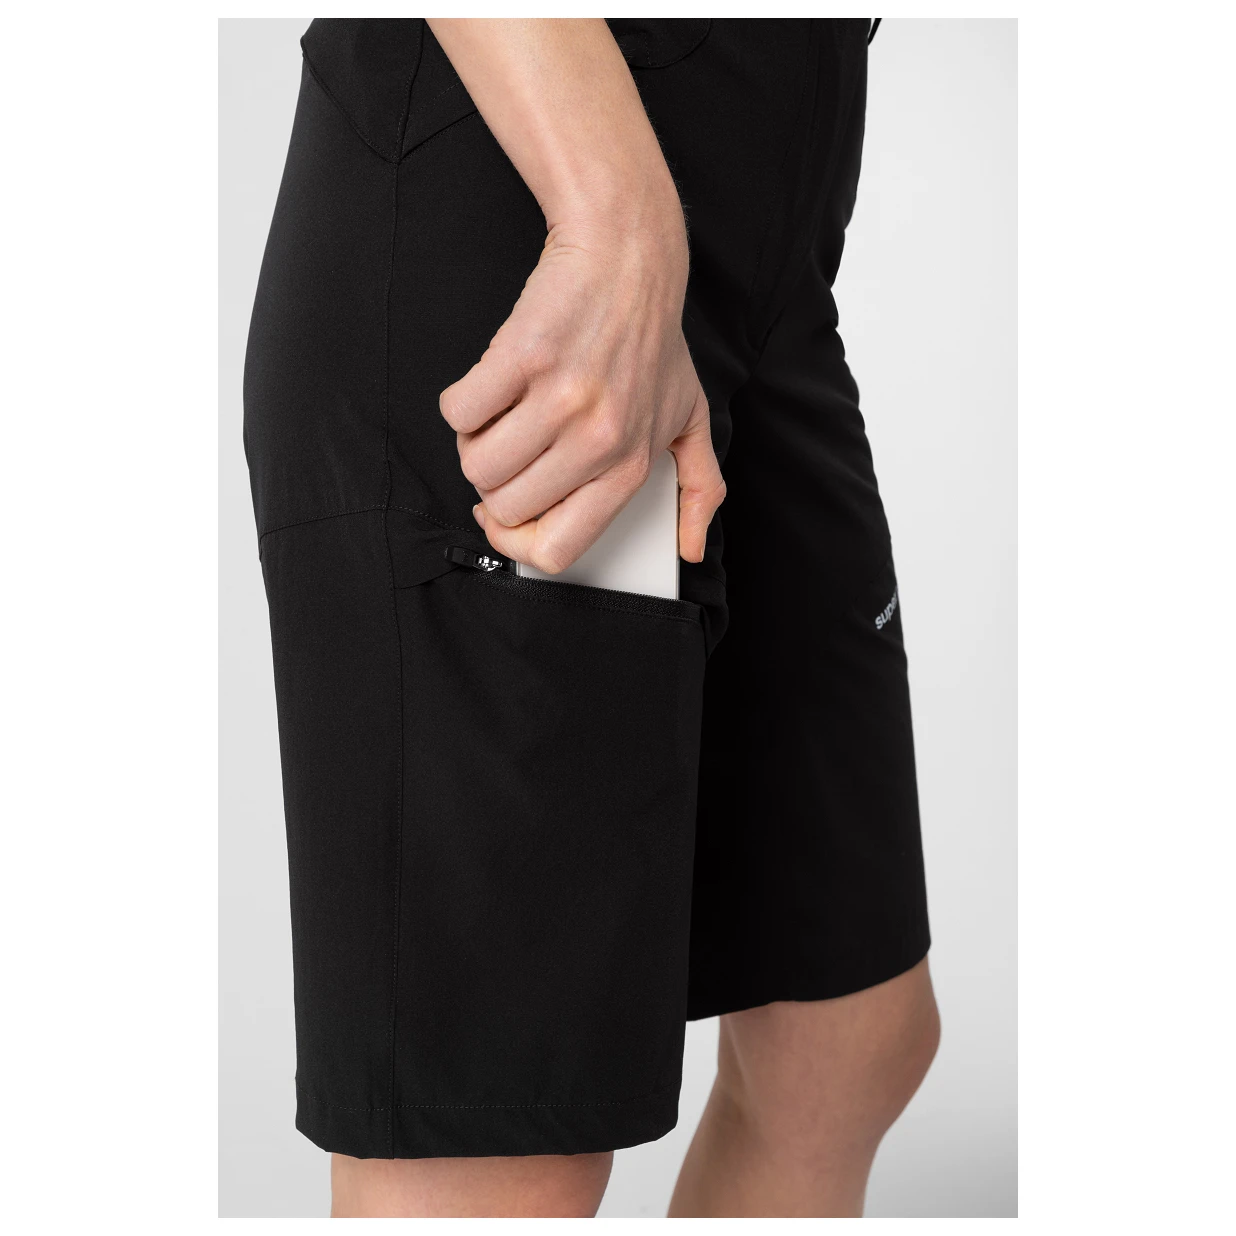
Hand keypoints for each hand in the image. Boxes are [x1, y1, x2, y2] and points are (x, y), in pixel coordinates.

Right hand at [439, 216, 724, 573]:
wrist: (628, 257)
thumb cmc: (653, 338)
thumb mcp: (690, 418)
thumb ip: (698, 487)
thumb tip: (691, 549)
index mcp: (630, 465)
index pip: (556, 549)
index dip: (517, 541)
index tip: (506, 515)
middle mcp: (597, 440)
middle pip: (505, 506)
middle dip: (495, 481)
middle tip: (512, 444)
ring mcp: (559, 399)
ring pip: (476, 464)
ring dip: (475, 442)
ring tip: (502, 412)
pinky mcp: (522, 357)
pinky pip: (458, 412)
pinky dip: (462, 401)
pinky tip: (491, 383)